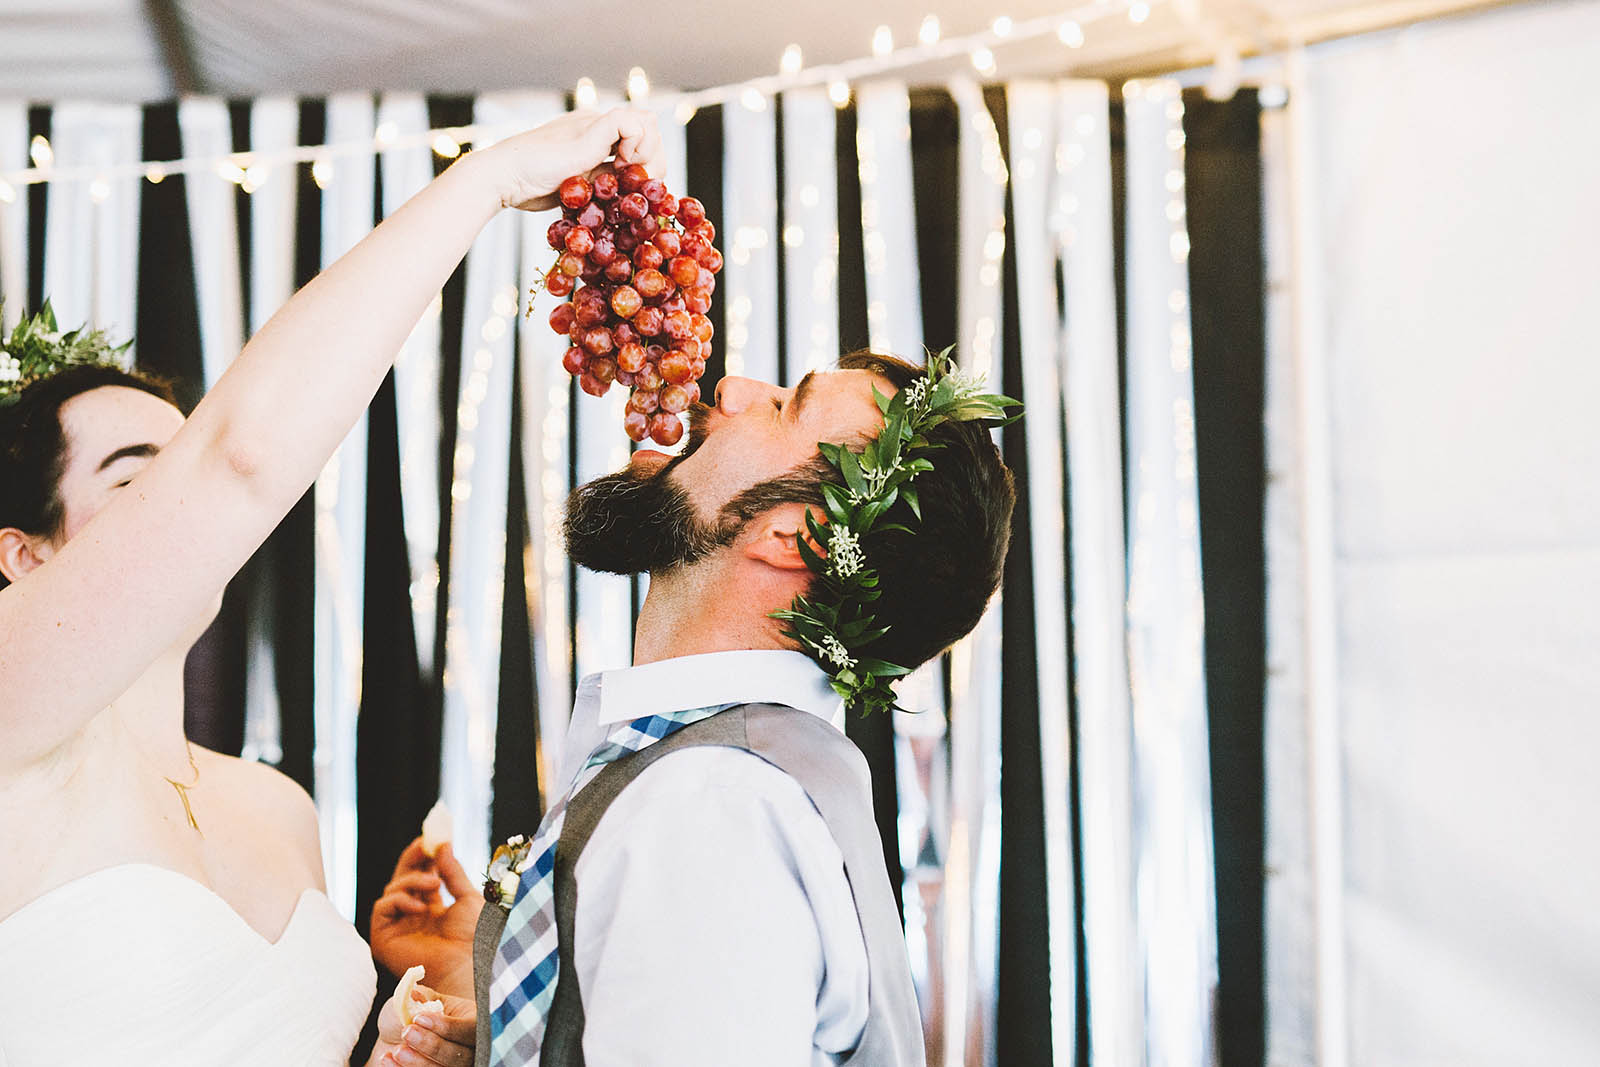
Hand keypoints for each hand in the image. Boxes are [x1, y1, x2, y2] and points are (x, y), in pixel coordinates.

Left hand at [370, 985, 474, 1066]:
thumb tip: (415, 996)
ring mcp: (453, 1066)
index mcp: (472, 1021)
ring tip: (397, 1050)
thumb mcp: (414, 999)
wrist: (395, 1037)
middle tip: (407, 1032)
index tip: (419, 1018)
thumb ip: (417, 999)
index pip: (470, 1029)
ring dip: (419, 1063)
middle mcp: (469, 1048)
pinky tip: (388, 1059)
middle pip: (462, 1057)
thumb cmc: (410, 1014)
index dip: (448, 1027)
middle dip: (433, 1046)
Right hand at [371, 838, 484, 999]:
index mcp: (433, 909)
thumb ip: (452, 872)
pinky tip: (419, 906)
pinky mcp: (384, 939)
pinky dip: (398, 900)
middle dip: (412, 859)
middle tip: (424, 843)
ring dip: (411, 880)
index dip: (425, 856)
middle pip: (403, 879)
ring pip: (392, 890)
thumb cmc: (474, 939)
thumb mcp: (467, 898)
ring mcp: (398, 928)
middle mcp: (412, 918)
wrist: (468, 967)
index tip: (433, 837)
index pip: (422, 876)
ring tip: (434, 883)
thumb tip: (442, 846)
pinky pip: (381, 908)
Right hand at [470, 106, 661, 211]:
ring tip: (626, 175)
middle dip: (654, 161)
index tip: (633, 187)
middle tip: (635, 183)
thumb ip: (604, 182)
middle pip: (651, 129)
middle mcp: (598, 123)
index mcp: (596, 134)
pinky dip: (636, 145)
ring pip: (647, 122)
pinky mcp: (591, 129)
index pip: (642, 138)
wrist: (506, 178)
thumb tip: (632, 191)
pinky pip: (631, 122)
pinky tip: (620, 165)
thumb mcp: (580, 186)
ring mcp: (595, 123)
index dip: (649, 164)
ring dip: (648, 154)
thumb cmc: (533, 186)